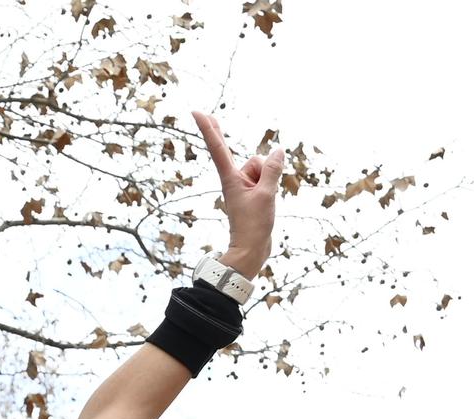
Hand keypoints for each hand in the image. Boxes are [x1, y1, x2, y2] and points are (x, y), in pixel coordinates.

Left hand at [192, 111, 280, 278]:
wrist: (251, 250)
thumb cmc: (254, 226)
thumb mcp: (267, 195)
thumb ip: (272, 171)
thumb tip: (277, 151)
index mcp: (230, 179)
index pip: (218, 148)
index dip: (209, 128)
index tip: (196, 112)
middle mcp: (234, 179)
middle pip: (245, 158)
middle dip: (242, 155)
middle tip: (215, 133)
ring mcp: (243, 186)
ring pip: (263, 168)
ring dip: (269, 181)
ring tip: (263, 203)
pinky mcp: (252, 192)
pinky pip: (266, 178)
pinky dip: (271, 185)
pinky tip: (267, 202)